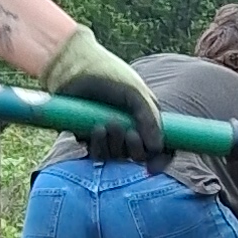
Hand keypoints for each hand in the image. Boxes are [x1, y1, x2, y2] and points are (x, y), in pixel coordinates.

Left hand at [43, 22, 161, 148]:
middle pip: (140, 156)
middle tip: (129, 134)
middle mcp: (130, 128)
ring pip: (118, 157)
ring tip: (106, 124)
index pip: (163, 146)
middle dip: (135, 150)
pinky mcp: (89, 138)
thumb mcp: (135, 94)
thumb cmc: (108, 75)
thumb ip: (149, 119)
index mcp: (147, 117)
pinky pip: (98, 155)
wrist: (75, 69)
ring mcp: (110, 135)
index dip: (161, 159)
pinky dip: (98, 147)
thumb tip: (156, 148)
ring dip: (115, 146)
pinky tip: (96, 129)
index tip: (153, 168)